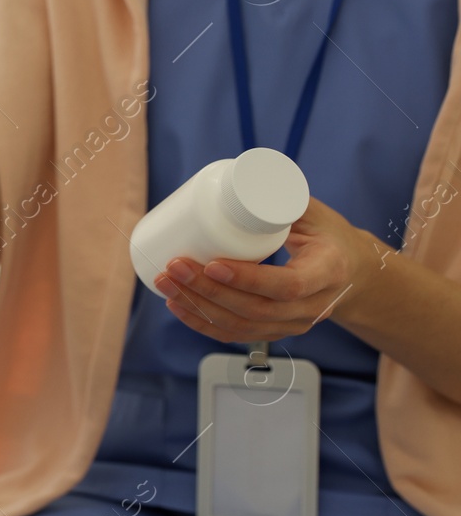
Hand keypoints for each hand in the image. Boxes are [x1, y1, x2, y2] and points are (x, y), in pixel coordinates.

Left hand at [153, 196, 383, 343]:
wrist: (350, 272)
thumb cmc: (329, 236)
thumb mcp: (315, 214)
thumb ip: (280, 200)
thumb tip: (238, 181)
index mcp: (327, 273)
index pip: (287, 286)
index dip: (247, 279)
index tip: (211, 263)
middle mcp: (312, 306)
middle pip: (255, 309)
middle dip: (207, 291)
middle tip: (174, 266)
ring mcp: (293, 323)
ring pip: (241, 325)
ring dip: (197, 307)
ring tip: (165, 284)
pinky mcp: (276, 330)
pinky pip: (236, 334)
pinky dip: (203, 323)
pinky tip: (177, 305)